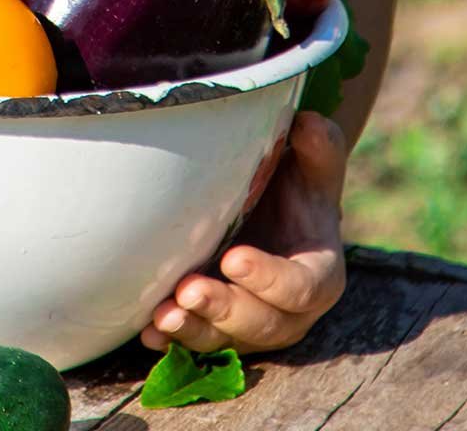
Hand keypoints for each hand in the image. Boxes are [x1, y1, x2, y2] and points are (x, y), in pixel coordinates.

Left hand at [140, 111, 347, 355]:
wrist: (274, 208)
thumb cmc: (295, 185)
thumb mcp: (313, 165)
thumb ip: (319, 148)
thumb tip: (307, 124)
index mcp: (317, 275)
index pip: (299, 287)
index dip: (269, 278)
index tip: (233, 258)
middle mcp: (287, 311)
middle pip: (260, 322)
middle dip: (224, 308)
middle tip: (188, 289)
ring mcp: (250, 323)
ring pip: (225, 338)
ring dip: (193, 329)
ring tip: (162, 316)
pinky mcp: (219, 327)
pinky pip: (198, 341)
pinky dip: (173, 340)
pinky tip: (148, 330)